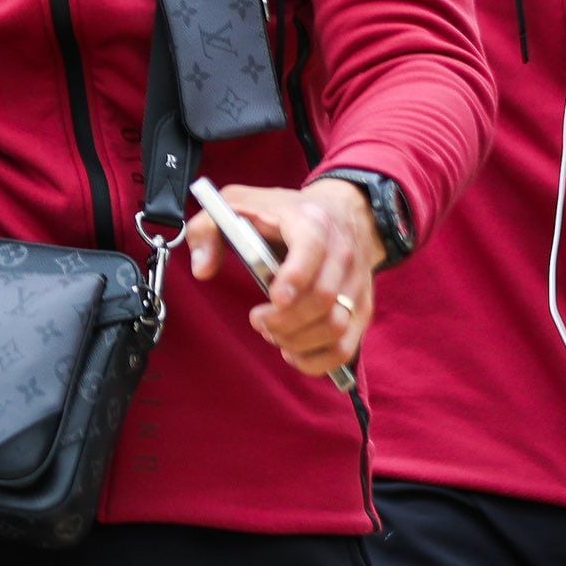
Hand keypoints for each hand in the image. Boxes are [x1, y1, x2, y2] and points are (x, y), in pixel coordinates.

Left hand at [186, 180, 380, 379]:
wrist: (341, 212)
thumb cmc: (282, 214)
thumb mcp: (239, 205)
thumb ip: (208, 229)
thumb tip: (203, 269)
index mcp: (310, 222)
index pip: (312, 249)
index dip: (295, 278)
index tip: (273, 299)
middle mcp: (341, 252)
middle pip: (323, 299)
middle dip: (283, 321)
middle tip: (258, 320)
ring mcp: (356, 283)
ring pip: (336, 327)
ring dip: (297, 342)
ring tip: (274, 333)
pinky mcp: (362, 308)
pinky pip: (345, 348)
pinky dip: (316, 361)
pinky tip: (292, 350)